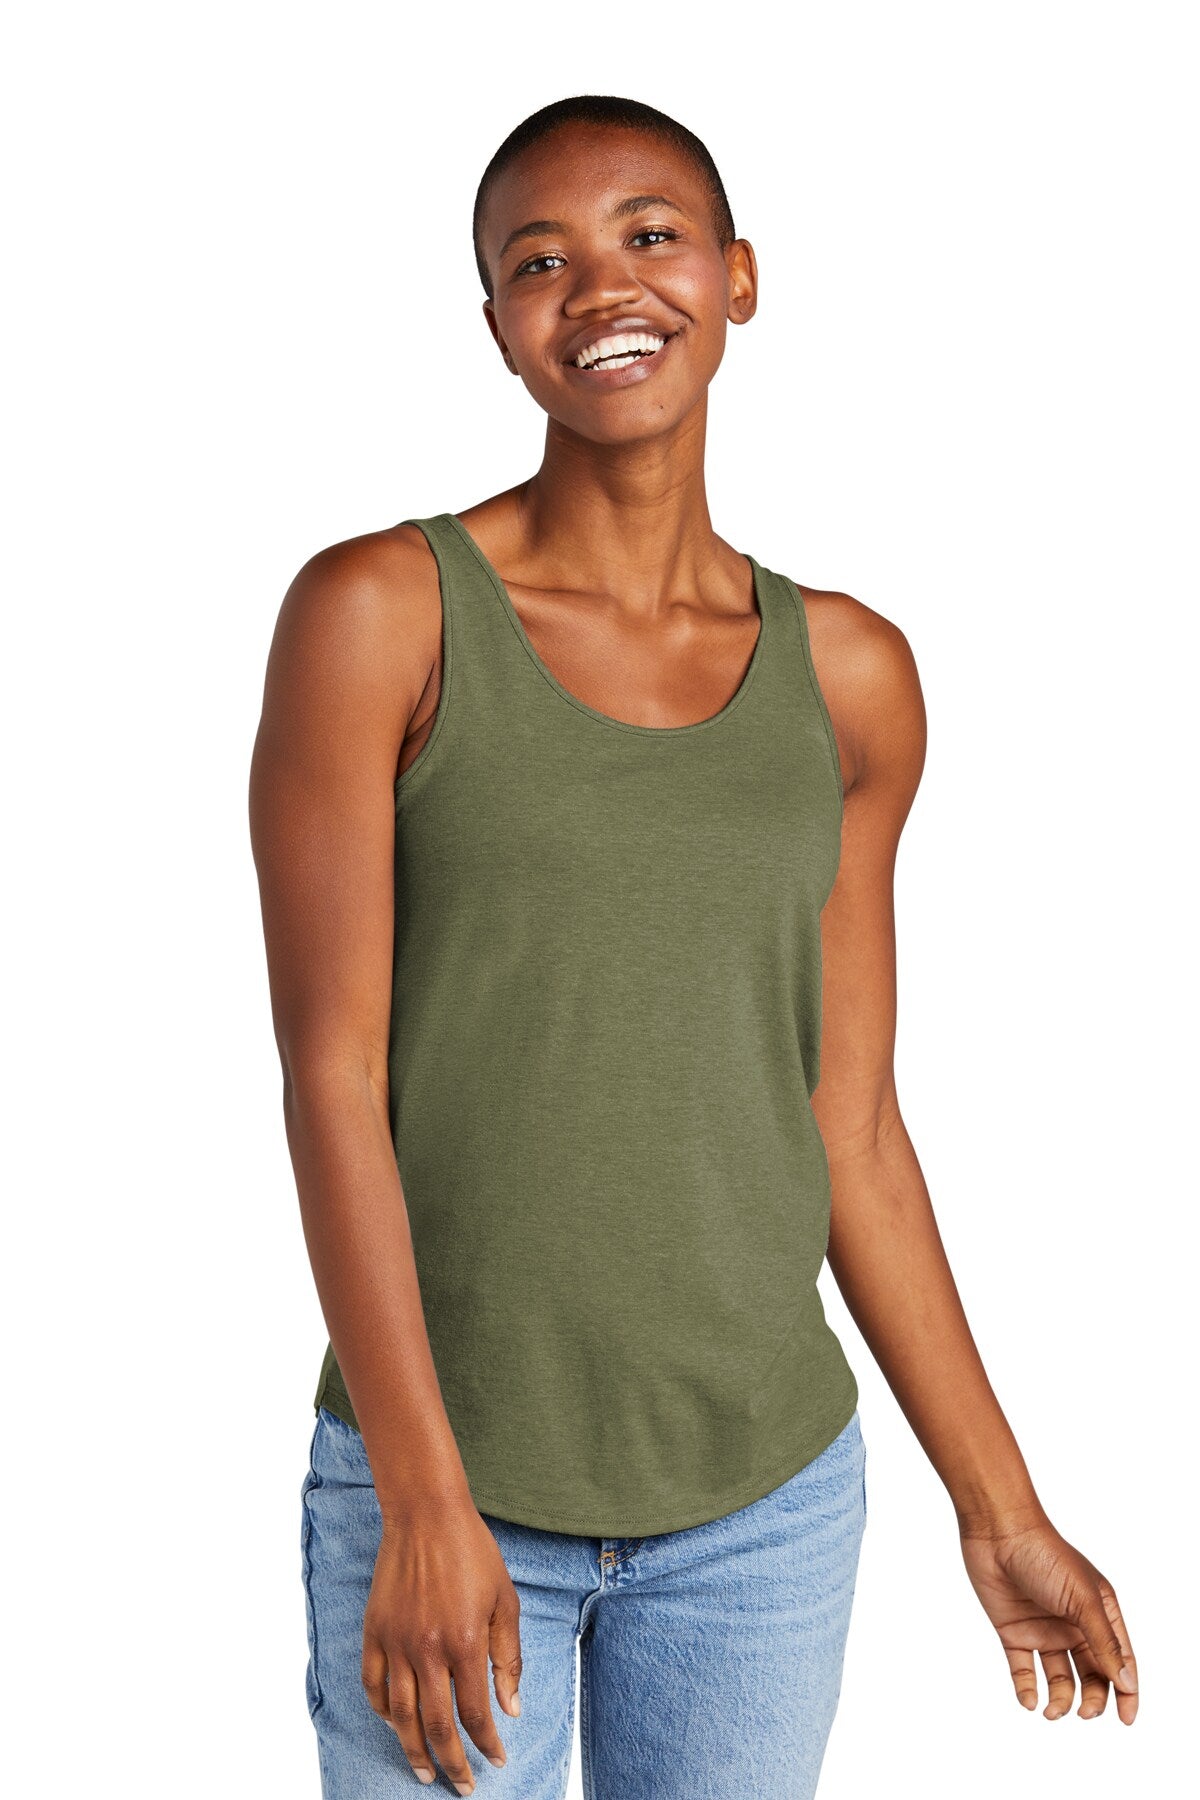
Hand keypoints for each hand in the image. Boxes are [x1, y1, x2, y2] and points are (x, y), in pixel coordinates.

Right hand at [362, 1500, 522, 1792]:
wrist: (426, 1515)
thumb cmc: (473, 1553)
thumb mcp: (505, 1601)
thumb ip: (508, 1657)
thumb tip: (511, 1708)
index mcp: (465, 1642)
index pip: (476, 1712)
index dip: (487, 1743)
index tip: (497, 1760)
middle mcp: (427, 1649)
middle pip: (437, 1725)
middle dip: (452, 1762)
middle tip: (462, 1785)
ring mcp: (396, 1642)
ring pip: (401, 1715)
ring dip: (413, 1749)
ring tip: (425, 1771)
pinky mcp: (374, 1631)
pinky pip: (373, 1684)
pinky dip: (382, 1710)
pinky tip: (395, 1723)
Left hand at [958, 1516, 1137, 1724]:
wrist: (997, 1532)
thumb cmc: (1046, 1556)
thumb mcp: (1082, 1600)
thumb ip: (1104, 1642)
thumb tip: (1127, 1683)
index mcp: (1099, 1612)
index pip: (1120, 1659)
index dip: (1127, 1691)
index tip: (1126, 1720)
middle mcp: (1073, 1624)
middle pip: (1092, 1674)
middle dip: (1092, 1699)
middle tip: (1085, 1714)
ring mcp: (1043, 1629)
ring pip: (1060, 1678)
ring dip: (1060, 1700)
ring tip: (1052, 1712)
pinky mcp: (1014, 1632)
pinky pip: (1024, 1670)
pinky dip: (1027, 1689)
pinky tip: (1029, 1702)